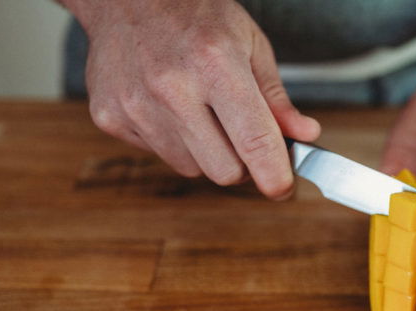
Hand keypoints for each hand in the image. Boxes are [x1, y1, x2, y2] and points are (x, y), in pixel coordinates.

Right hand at [70, 0, 319, 198]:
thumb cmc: (195, 16)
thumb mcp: (249, 44)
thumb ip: (277, 98)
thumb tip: (304, 136)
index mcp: (215, 64)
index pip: (254, 141)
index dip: (275, 176)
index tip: (283, 188)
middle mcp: (172, 88)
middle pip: (224, 171)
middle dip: (241, 163)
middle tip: (241, 137)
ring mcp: (136, 106)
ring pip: (192, 169)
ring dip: (205, 152)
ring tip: (199, 110)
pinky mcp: (110, 118)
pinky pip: (159, 156)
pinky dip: (172, 141)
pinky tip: (167, 106)